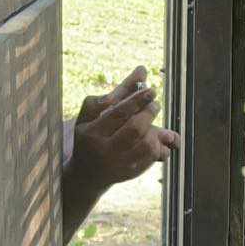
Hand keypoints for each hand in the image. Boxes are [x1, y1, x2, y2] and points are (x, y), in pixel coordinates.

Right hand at [68, 66, 179, 187]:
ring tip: (152, 122)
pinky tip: (154, 137)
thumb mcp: (90, 116)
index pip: (118, 114)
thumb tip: (141, 72)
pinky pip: (152, 157)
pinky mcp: (131, 173)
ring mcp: (119, 164)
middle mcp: (104, 151)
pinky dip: (158, 144)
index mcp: (91, 133)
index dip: (138, 100)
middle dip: (149, 113)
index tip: (151, 90)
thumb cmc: (89, 136)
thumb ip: (115, 93)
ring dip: (155, 130)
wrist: (86, 174)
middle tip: (155, 104)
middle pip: (135, 129)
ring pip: (146, 145)